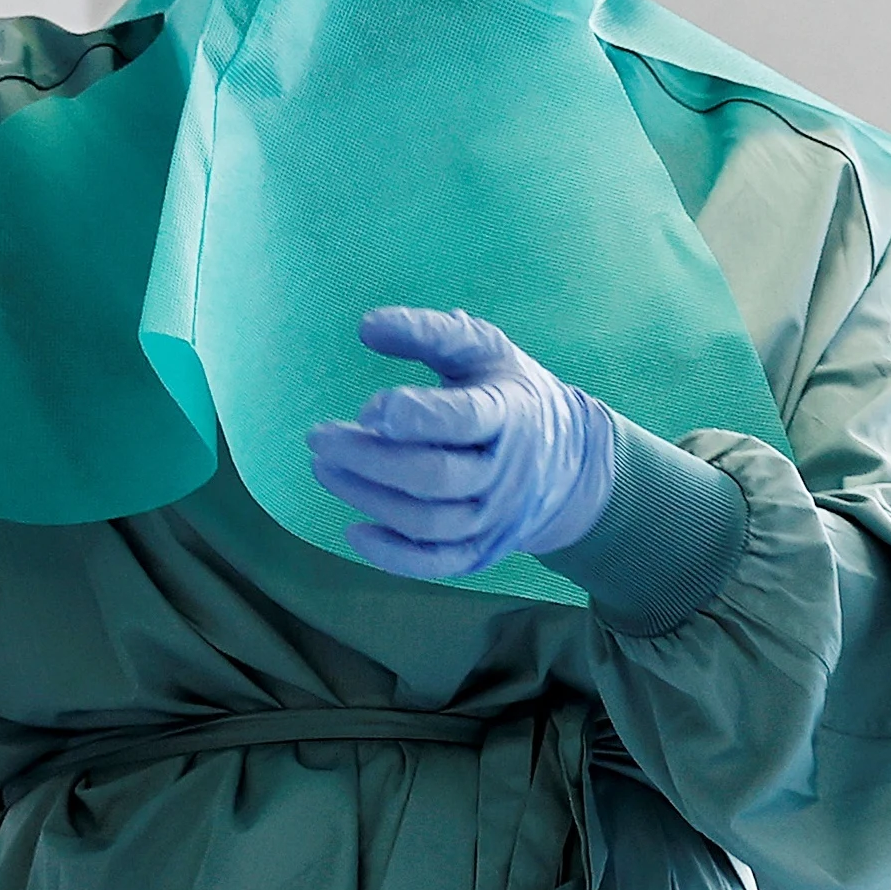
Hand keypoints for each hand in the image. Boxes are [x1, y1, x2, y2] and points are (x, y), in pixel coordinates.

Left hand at [305, 307, 623, 579]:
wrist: (570, 462)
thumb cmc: (509, 393)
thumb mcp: (485, 350)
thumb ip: (430, 333)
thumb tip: (367, 326)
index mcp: (510, 413)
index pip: (465, 420)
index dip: (414, 416)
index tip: (366, 409)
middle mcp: (506, 471)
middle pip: (435, 476)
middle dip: (368, 459)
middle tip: (319, 437)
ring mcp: (496, 516)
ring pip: (428, 521)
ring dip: (367, 497)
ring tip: (325, 467)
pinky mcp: (483, 549)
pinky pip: (437, 563)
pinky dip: (393, 555)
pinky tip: (354, 530)